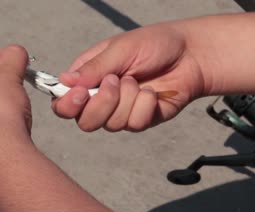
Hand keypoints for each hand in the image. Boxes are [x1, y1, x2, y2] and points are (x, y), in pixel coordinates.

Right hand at [52, 24, 206, 131]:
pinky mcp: (139, 120)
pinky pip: (134, 124)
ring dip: (128, 100)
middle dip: (103, 103)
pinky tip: (153, 93)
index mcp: (88, 79)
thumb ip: (93, 68)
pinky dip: (145, 106)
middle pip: (84, 122)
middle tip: (118, 80)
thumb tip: (64, 81)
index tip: (82, 94)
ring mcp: (120, 112)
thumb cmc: (153, 44)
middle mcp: (100, 98)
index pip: (63, 102)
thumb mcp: (120, 49)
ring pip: (110, 125)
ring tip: (139, 81)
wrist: (190, 54)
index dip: (68, 104)